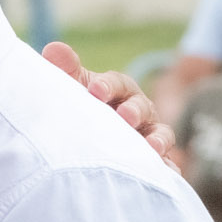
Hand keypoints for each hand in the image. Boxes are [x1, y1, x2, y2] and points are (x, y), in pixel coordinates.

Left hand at [41, 42, 174, 163]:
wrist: (87, 143)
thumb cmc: (81, 108)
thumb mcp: (72, 89)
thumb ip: (65, 70)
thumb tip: (53, 49)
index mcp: (117, 91)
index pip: (117, 83)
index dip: (107, 85)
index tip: (95, 90)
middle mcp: (138, 110)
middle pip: (141, 107)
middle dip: (134, 110)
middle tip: (125, 116)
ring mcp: (148, 135)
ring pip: (159, 134)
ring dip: (158, 139)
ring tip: (152, 147)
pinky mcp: (154, 161)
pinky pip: (165, 164)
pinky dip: (168, 167)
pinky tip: (167, 172)